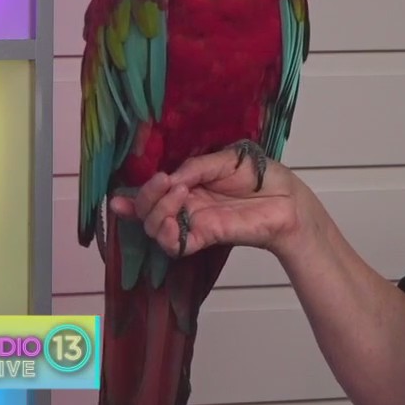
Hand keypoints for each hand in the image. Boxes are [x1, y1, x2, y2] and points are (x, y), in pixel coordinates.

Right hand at [109, 140, 308, 258]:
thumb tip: (168, 179)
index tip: (117, 198)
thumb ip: (195, 168)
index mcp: (189, 185)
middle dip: (146, 197)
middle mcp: (187, 206)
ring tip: (178, 192)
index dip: (133, 199)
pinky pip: (174, 245)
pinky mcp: (205, 238)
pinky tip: (174, 215)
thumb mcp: (224, 159)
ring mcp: (194, 223)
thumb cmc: (261, 176)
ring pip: (155, 228)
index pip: (153, 195)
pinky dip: (165, 232)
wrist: (288, 198)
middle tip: (163, 181)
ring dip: (156, 210)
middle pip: (148, 212)